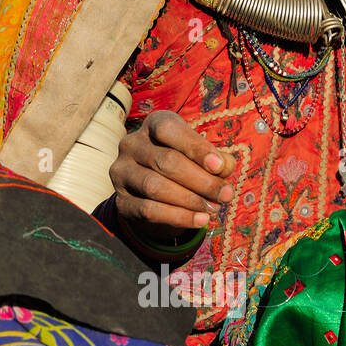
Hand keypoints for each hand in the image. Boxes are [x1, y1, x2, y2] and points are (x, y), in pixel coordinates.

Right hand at [108, 110, 234, 243]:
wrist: (155, 195)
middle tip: (225, 196)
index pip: (168, 129)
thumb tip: (223, 167)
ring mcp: (121, 172)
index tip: (220, 167)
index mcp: (152, 125)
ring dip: (189, 200)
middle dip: (201, 181)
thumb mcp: (202, 157)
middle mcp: (131, 144)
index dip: (195, 147)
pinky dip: (178, 217)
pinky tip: (199, 220)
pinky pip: (148, 210)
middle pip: (165, 161)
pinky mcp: (121, 201)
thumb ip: (216, 160)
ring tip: (213, 209)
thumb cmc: (185, 166)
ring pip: (155, 186)